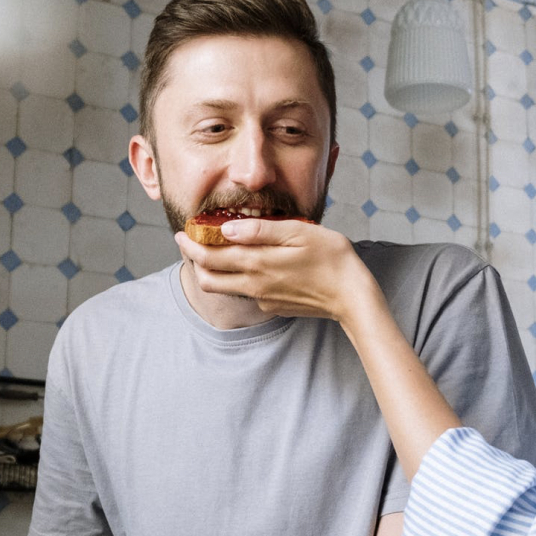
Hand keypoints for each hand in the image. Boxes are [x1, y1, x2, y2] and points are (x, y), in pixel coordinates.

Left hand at [173, 219, 379, 323]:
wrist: (352, 296)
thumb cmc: (332, 258)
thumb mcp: (299, 232)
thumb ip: (261, 230)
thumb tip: (227, 229)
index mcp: (258, 263)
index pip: (210, 257)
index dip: (191, 245)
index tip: (182, 233)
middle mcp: (254, 285)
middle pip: (209, 278)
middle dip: (194, 259)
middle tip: (190, 242)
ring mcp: (263, 299)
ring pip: (224, 288)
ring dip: (212, 271)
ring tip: (214, 251)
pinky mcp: (273, 306)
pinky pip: (246, 292)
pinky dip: (238, 278)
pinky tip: (250, 264)